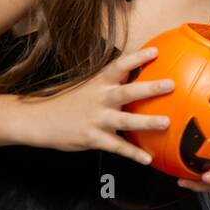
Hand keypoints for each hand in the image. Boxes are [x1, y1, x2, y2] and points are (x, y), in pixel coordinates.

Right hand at [19, 45, 171, 165]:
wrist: (38, 120)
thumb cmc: (68, 101)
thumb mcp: (88, 86)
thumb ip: (110, 83)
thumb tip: (136, 75)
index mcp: (99, 83)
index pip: (120, 66)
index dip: (138, 57)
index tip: (156, 51)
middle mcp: (100, 98)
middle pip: (128, 92)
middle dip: (150, 88)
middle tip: (171, 84)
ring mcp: (96, 119)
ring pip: (126, 121)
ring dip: (147, 122)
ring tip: (166, 123)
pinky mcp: (92, 138)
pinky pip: (116, 147)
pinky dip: (132, 153)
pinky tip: (147, 159)